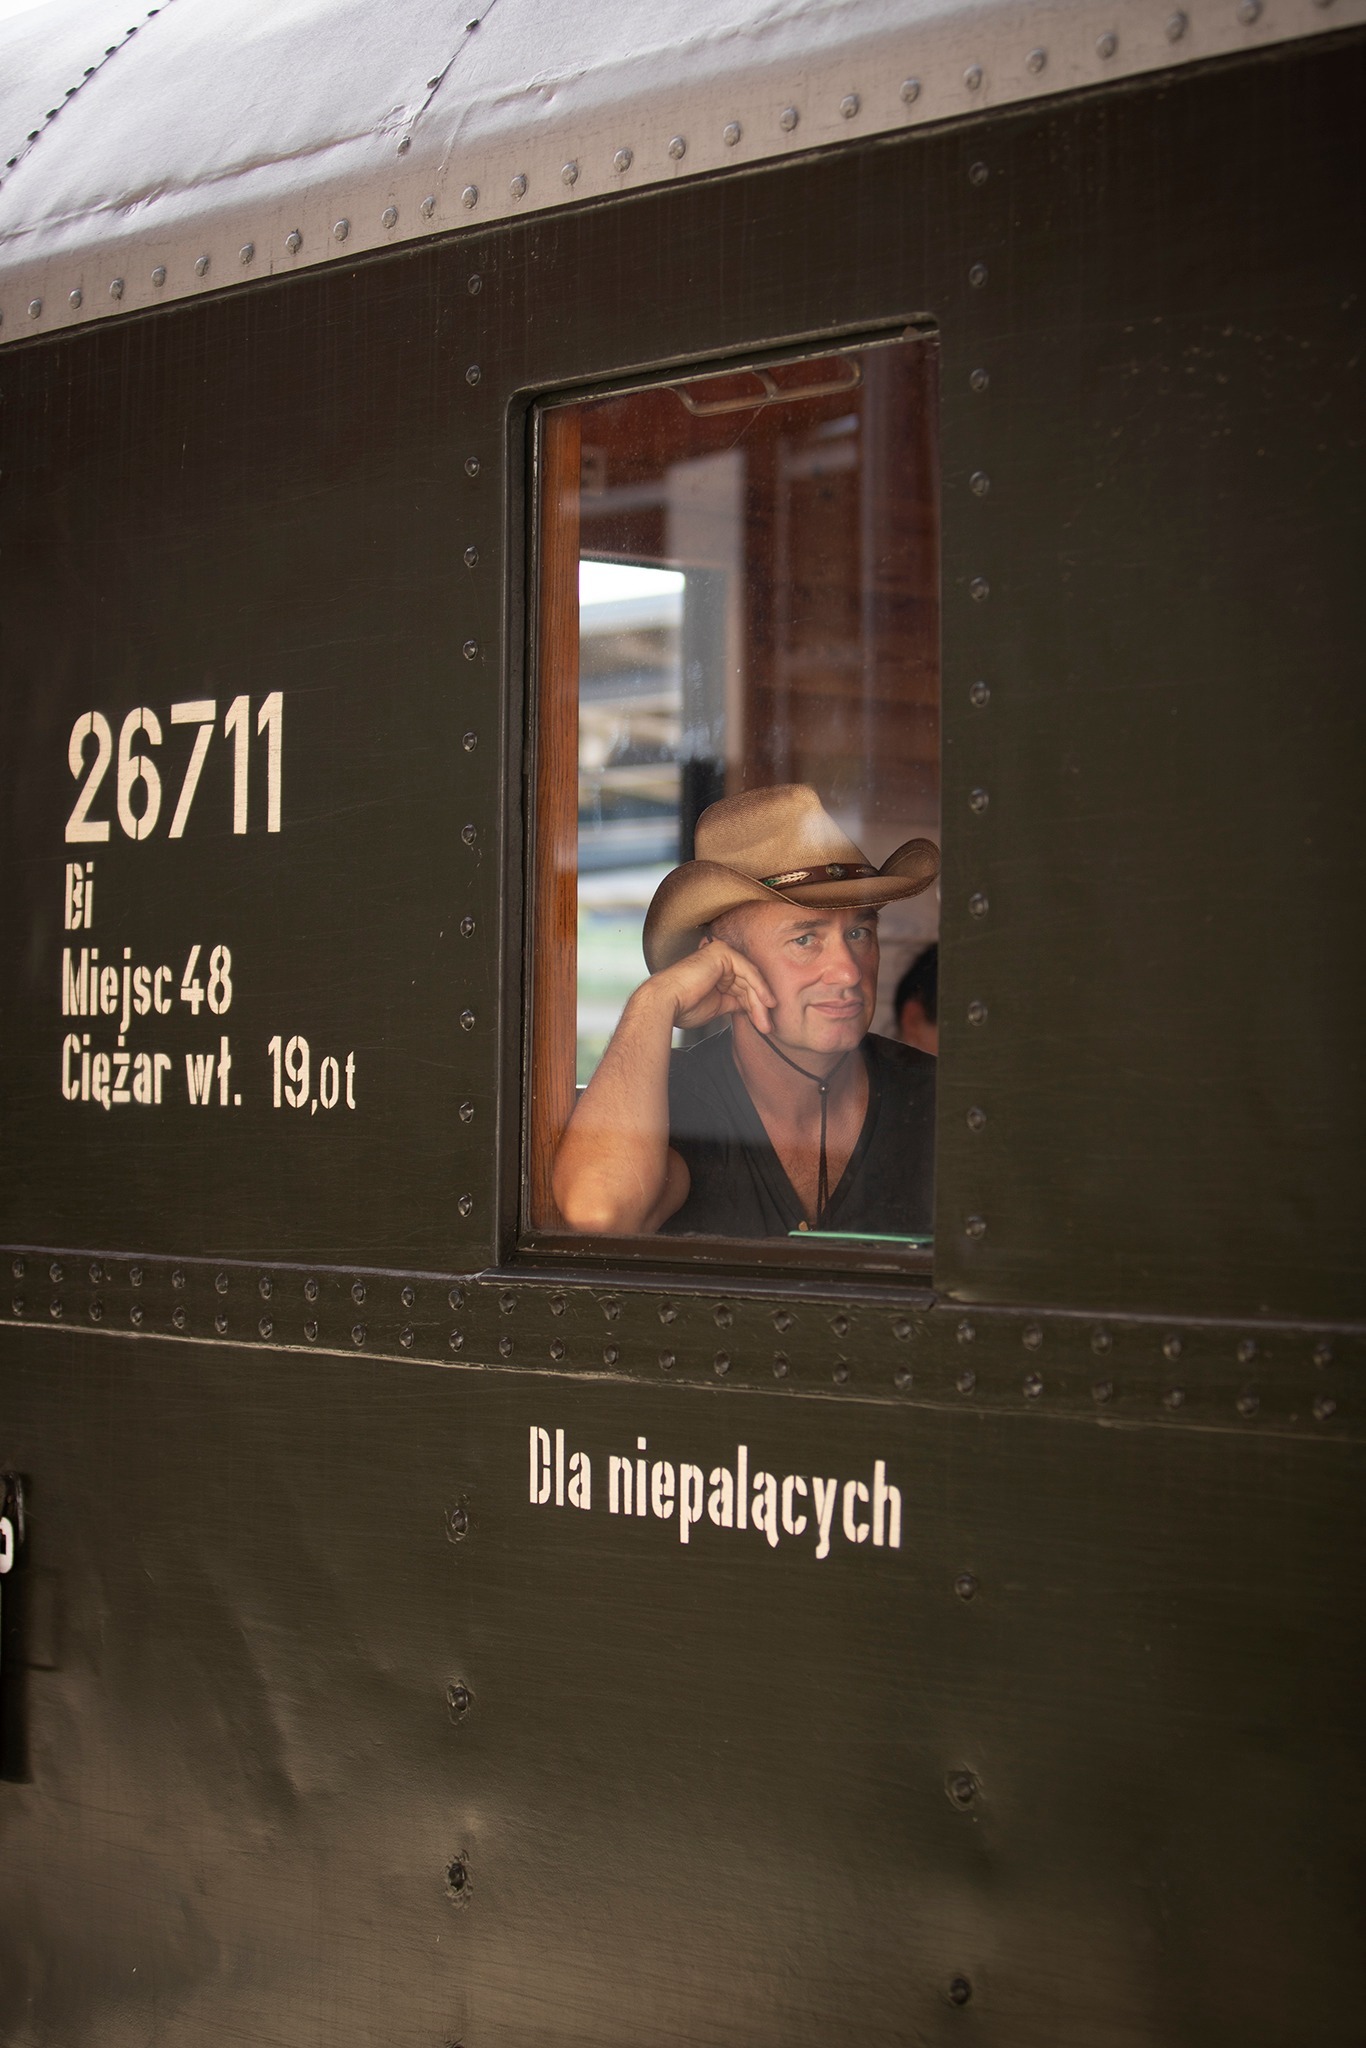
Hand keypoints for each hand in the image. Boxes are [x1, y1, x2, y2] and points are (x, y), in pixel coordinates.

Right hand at [643, 938, 775, 1036]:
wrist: (666, 1003)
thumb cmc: (684, 1007)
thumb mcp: (718, 1006)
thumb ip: (735, 1002)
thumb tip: (752, 1008)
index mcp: (716, 970)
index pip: (742, 988)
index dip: (754, 1007)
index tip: (763, 1025)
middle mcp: (719, 959)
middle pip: (748, 984)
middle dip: (759, 1007)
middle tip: (767, 1027)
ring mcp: (721, 953)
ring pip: (750, 979)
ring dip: (761, 1002)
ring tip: (766, 1022)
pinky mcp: (723, 952)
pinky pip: (748, 970)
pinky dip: (760, 987)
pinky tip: (767, 1003)